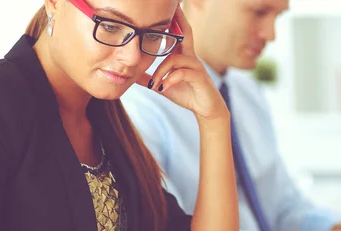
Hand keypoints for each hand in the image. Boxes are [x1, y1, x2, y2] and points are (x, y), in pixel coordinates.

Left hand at [136, 7, 228, 121]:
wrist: (206, 109)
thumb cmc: (187, 94)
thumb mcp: (165, 85)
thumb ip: (151, 78)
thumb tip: (134, 75)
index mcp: (183, 56)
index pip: (179, 33)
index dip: (174, 20)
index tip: (170, 8)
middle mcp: (191, 58)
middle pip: (186, 32)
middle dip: (179, 18)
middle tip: (174, 5)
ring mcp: (196, 67)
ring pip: (175, 59)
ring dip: (161, 70)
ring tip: (155, 84)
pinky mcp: (199, 78)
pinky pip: (182, 73)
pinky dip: (170, 80)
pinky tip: (163, 88)